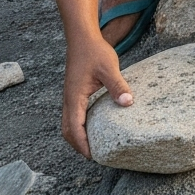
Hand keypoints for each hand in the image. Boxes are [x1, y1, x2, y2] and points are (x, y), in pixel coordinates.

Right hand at [63, 32, 130, 157]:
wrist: (82, 37)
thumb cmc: (94, 51)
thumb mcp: (109, 68)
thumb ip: (117, 86)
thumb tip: (128, 102)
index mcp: (74, 97)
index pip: (74, 128)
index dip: (82, 145)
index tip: (93, 156)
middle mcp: (69, 99)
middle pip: (67, 130)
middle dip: (78, 145)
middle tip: (95, 156)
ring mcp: (70, 96)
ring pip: (68, 123)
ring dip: (77, 136)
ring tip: (94, 145)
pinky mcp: (75, 92)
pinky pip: (73, 115)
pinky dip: (79, 126)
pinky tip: (94, 127)